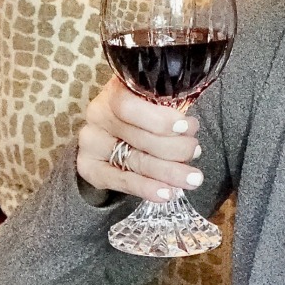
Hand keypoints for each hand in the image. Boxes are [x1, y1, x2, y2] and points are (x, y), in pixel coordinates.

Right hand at [76, 77, 202, 202]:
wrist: (115, 129)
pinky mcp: (89, 167)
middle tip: (196, 152)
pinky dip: (146, 188)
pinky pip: (120, 181)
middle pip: (139, 137)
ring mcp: (92, 143)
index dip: (159, 119)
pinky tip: (166, 193)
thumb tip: (190, 127)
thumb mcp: (155, 99)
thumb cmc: (146, 110)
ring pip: (135, 161)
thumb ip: (169, 106)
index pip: (129, 106)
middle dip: (174, 148)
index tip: (187, 127)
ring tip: (192, 178)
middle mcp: (98, 115)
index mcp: (115, 92)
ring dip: (168, 172)